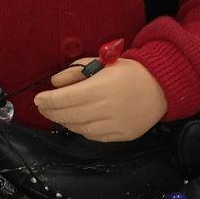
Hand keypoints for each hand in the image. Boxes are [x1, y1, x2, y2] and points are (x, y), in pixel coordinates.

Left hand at [33, 57, 167, 141]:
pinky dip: (82, 129)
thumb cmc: (129, 72)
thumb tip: (55, 84)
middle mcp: (107, 108)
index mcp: (101, 87)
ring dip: (65, 121)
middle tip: (43, 108)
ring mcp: (115, 124)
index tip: (38, 99)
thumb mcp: (102, 63)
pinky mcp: (122, 135)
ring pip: (80, 128)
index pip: (66, 98)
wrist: (161, 87)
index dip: (49, 100)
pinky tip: (77, 122)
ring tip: (58, 114)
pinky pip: (94, 136)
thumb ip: (76, 71)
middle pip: (70, 115)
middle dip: (52, 112)